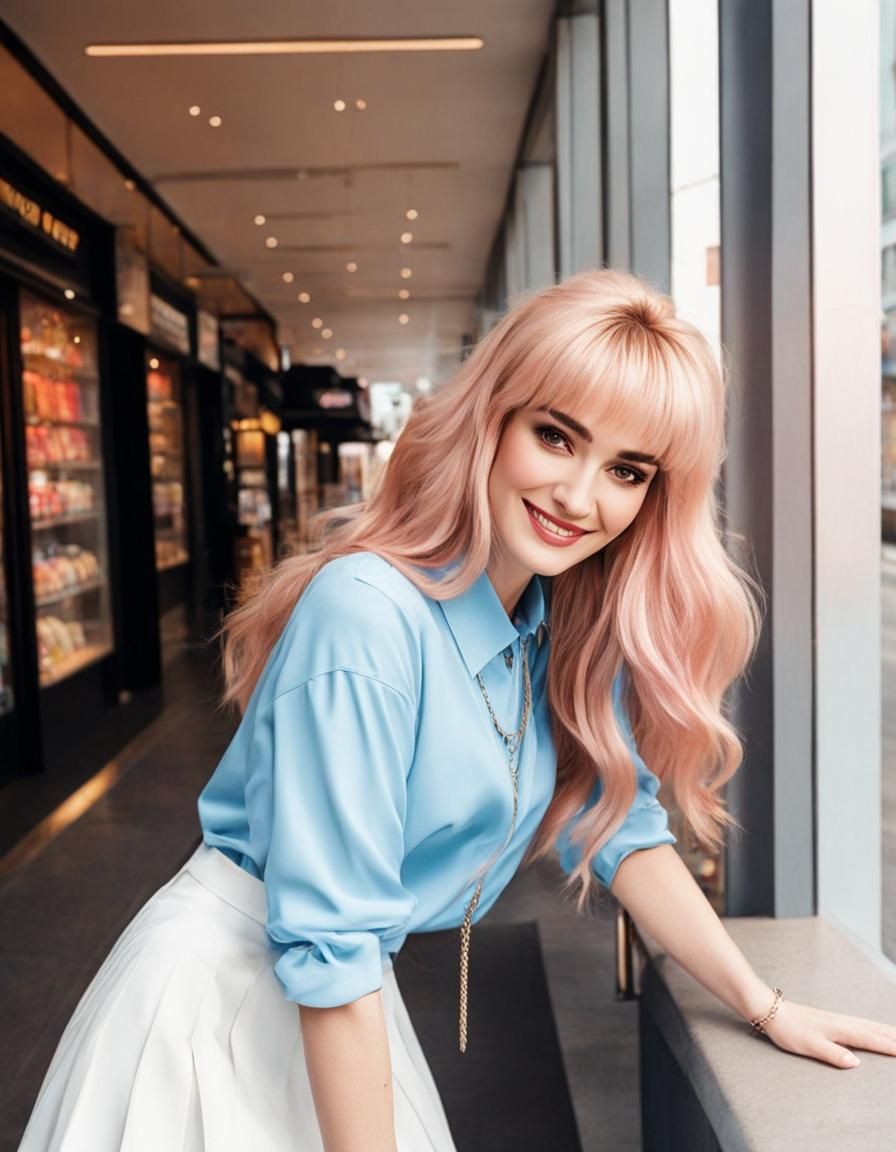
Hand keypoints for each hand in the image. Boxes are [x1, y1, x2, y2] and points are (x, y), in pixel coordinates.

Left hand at [758, 997, 895, 1068]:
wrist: (771, 1011)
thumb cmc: (789, 1030)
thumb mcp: (809, 1045)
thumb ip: (833, 1054)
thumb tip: (856, 1062)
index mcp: (840, 1029)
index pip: (872, 1039)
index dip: (890, 1046)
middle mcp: (843, 1023)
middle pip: (876, 1030)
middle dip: (894, 1037)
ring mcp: (838, 1020)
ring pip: (870, 1025)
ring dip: (887, 1031)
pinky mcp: (832, 1021)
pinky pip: (861, 1024)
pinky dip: (875, 1028)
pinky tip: (874, 1030)